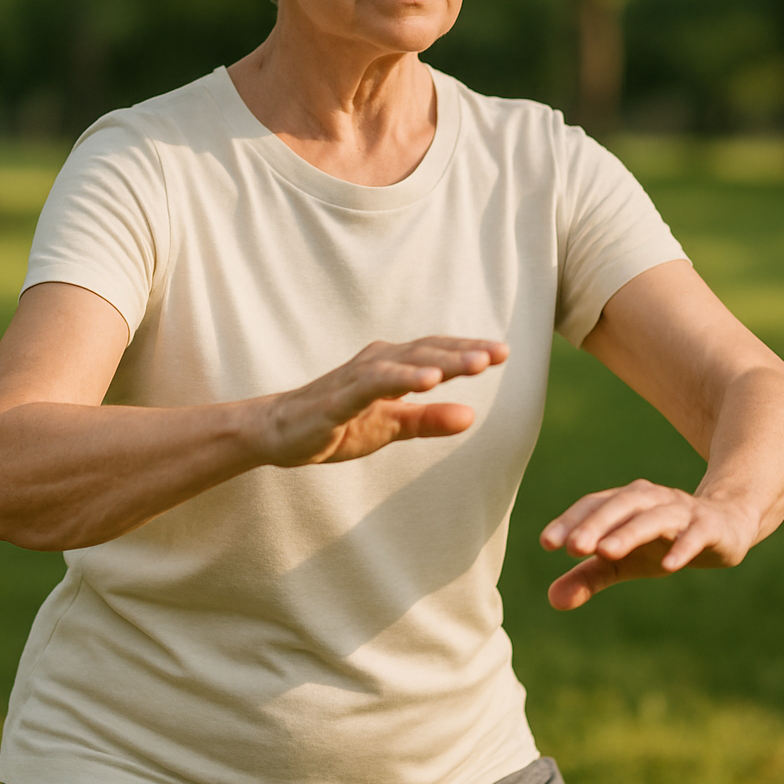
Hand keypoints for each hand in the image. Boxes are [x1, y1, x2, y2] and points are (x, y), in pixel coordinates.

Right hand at [252, 336, 508, 467]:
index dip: (467, 349)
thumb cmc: (337, 424)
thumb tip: (472, 415)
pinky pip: (374, 384)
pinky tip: (427, 381)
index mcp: (391, 367)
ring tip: (476, 363)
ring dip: (441, 361)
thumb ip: (429, 420)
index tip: (503, 351)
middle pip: (426, 352)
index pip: (435, 353)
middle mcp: (376, 363)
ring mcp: (356, 378)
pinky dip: (401, 379)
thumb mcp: (391, 427)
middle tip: (499, 353)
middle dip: (463, 351)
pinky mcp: (338, 398)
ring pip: (405, 362)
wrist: (279, 433)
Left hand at [539, 478, 757, 610]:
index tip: (547, 543)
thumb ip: (588, 577)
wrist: (724, 527)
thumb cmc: (662, 541)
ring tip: (605, 553)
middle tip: (573, 548)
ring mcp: (682, 511)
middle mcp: (650, 499)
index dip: (570, 522)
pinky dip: (682, 547)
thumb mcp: (624, 561)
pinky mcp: (710, 527)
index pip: (593, 506)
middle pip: (620, 506)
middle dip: (595, 525)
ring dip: (629, 533)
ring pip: (653, 517)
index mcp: (625, 503)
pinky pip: (695, 534)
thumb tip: (552, 600)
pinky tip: (668, 566)